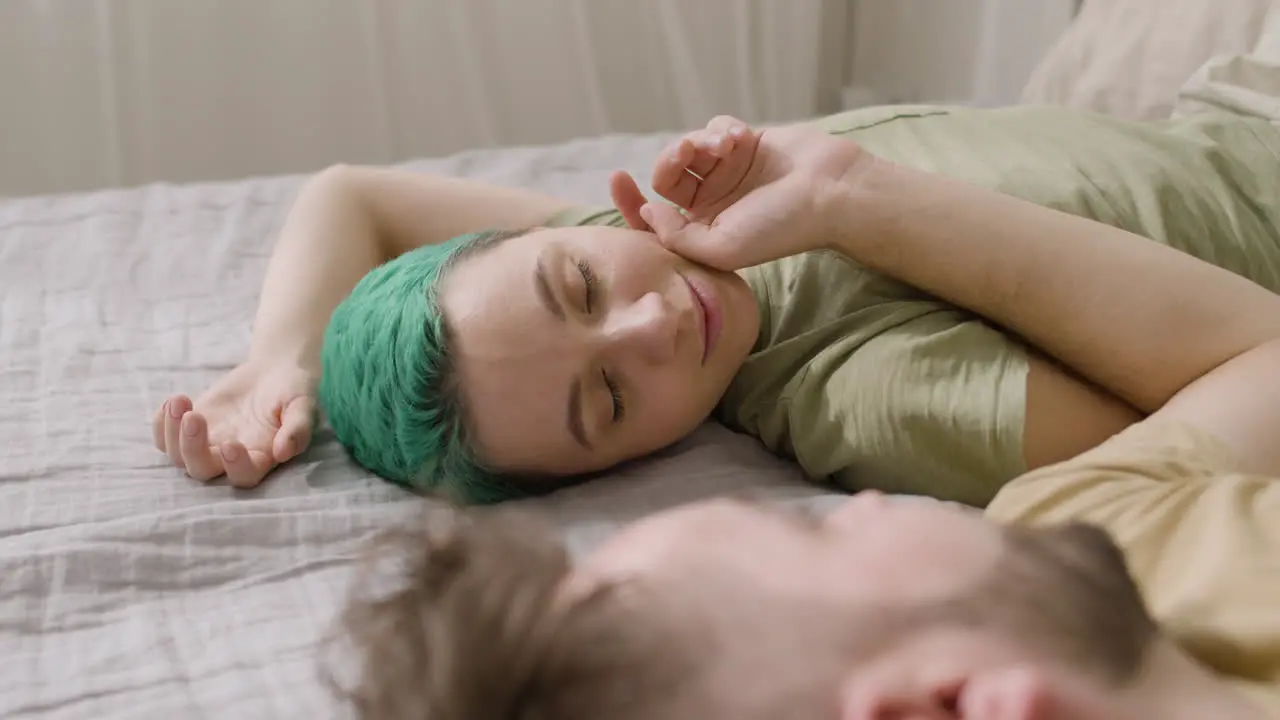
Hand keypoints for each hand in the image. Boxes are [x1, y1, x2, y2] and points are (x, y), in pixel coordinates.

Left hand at [151, 360, 316, 487]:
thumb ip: (297, 428)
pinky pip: (165, 438)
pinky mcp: (190, 428)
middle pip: (202, 471)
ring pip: (178, 457)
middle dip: (192, 448)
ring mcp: (207, 444)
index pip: (244, 476)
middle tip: (194, 417)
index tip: (230, 444)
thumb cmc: (293, 391)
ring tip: (179, 402)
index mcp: (261, 458)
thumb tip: (284, 452)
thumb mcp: (302, 404)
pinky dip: (161, 425)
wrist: (274, 372)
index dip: (234, 466)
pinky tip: (173, 402)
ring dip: (173, 434)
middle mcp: (230, 459)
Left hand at [610, 115, 868, 270]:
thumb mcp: (721, 247)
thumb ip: (677, 237)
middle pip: (666, 174)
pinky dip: (723, 129)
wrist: (830, 192)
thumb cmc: (780, 227)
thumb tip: (647, 214)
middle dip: (671, 159)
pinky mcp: (744, 144)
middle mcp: (711, 202)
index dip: (631, 201)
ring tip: (727, 145)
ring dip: (701, 141)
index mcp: (702, 231)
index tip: (618, 178)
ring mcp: (727, 172)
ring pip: (689, 147)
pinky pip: (716, 127)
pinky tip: (743, 139)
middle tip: (687, 153)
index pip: (654, 218)